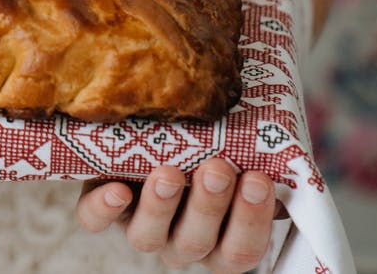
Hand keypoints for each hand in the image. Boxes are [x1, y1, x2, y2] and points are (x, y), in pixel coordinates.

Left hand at [75, 158, 278, 272]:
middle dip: (209, 205)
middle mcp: (182, 242)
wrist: (157, 126)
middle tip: (217, 170)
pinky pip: (95, 219)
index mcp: (223, 240)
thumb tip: (281, 142)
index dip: (251, 221)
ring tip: (169, 173)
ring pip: (148, 237)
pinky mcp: (101, 208)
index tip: (259, 179)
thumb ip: (257, 156)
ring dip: (161, 205)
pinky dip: (104, 209)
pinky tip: (117, 189)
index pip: (241, 250)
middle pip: (196, 242)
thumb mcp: (240, 151)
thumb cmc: (213, 143)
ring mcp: (141, 227)